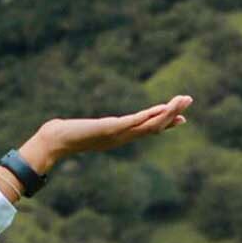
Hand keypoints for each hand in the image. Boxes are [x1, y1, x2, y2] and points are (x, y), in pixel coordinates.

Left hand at [38, 94, 193, 162]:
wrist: (53, 142)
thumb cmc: (63, 136)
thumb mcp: (82, 130)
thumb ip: (87, 128)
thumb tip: (78, 126)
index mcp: (118, 137)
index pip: (147, 130)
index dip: (165, 123)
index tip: (181, 117)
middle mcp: (121, 138)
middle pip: (154, 127)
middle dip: (173, 114)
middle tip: (189, 101)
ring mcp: (118, 134)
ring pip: (150, 125)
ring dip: (168, 113)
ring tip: (183, 100)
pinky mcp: (110, 129)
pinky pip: (135, 122)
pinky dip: (150, 115)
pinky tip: (162, 108)